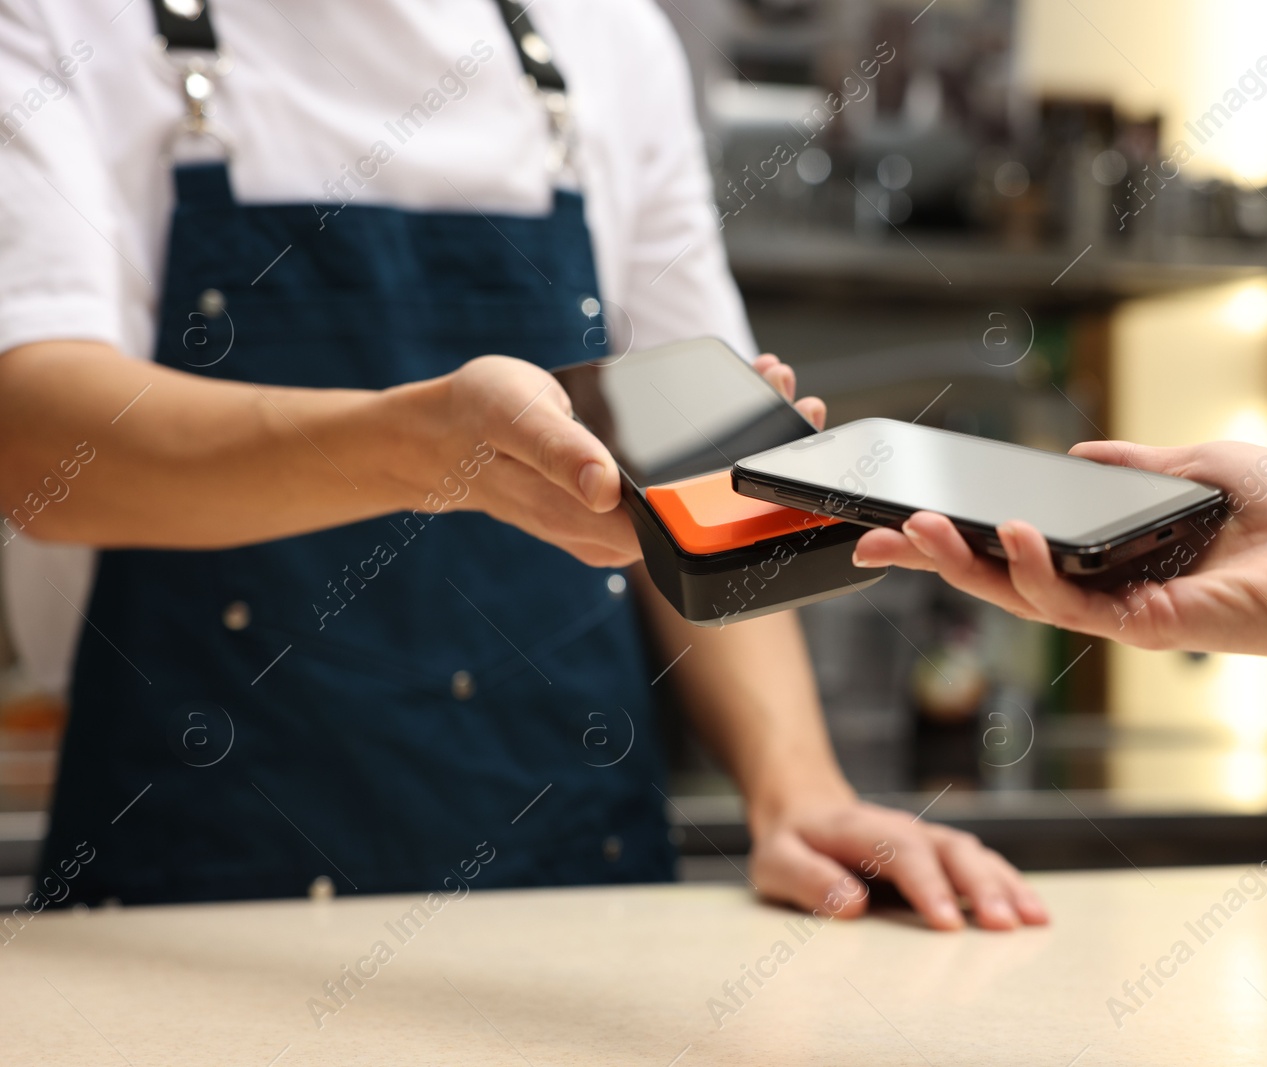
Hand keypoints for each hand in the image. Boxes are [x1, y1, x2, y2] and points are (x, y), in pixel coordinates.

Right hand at [429, 352, 821, 567]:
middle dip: (756, 455)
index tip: (782, 433)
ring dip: (738, 445)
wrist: (440, 437)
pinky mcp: (614, 501)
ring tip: (778, 391)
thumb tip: (605, 487)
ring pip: (693, 491)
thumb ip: (560, 453)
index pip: (685, 517)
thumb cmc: (474, 419)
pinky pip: (673, 478)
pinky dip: (707, 443)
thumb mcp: (515, 419)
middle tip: (802, 402)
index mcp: (591, 522)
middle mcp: (610, 533)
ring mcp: (614, 521)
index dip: (740, 484)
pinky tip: (733, 406)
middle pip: (702, 505)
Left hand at [748, 794, 1048, 930]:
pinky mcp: (942, 858)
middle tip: (1004, 926)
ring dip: (1006, 886)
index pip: (902, 852)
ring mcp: (928, 841)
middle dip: (981, 887)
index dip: (927, 886)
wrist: (807, 811)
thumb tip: (850, 903)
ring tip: (1035, 921)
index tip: (946, 925)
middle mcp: (906, 829)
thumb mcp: (776, 861)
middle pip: (951, 851)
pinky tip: (1034, 913)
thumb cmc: (792, 844)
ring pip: (975, 856)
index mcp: (863, 829)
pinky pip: (982, 867)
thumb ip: (807, 879)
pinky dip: (1010, 886)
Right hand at [851, 440, 1266, 661]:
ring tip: (921, 533)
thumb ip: (1132, 465)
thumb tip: (1079, 453)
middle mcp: (1107, 588)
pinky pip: (1073, 604)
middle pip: (999, 577)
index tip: (909, 513)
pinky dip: (1036, 572)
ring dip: (964, 566)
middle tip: (873, 541)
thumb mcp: (1197, 466)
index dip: (963, 534)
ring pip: (1020, 597)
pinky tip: (1014, 538)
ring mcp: (1121, 612)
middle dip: (933, 559)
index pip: (1019, 545)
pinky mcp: (1145, 627)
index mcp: (1112, 553)